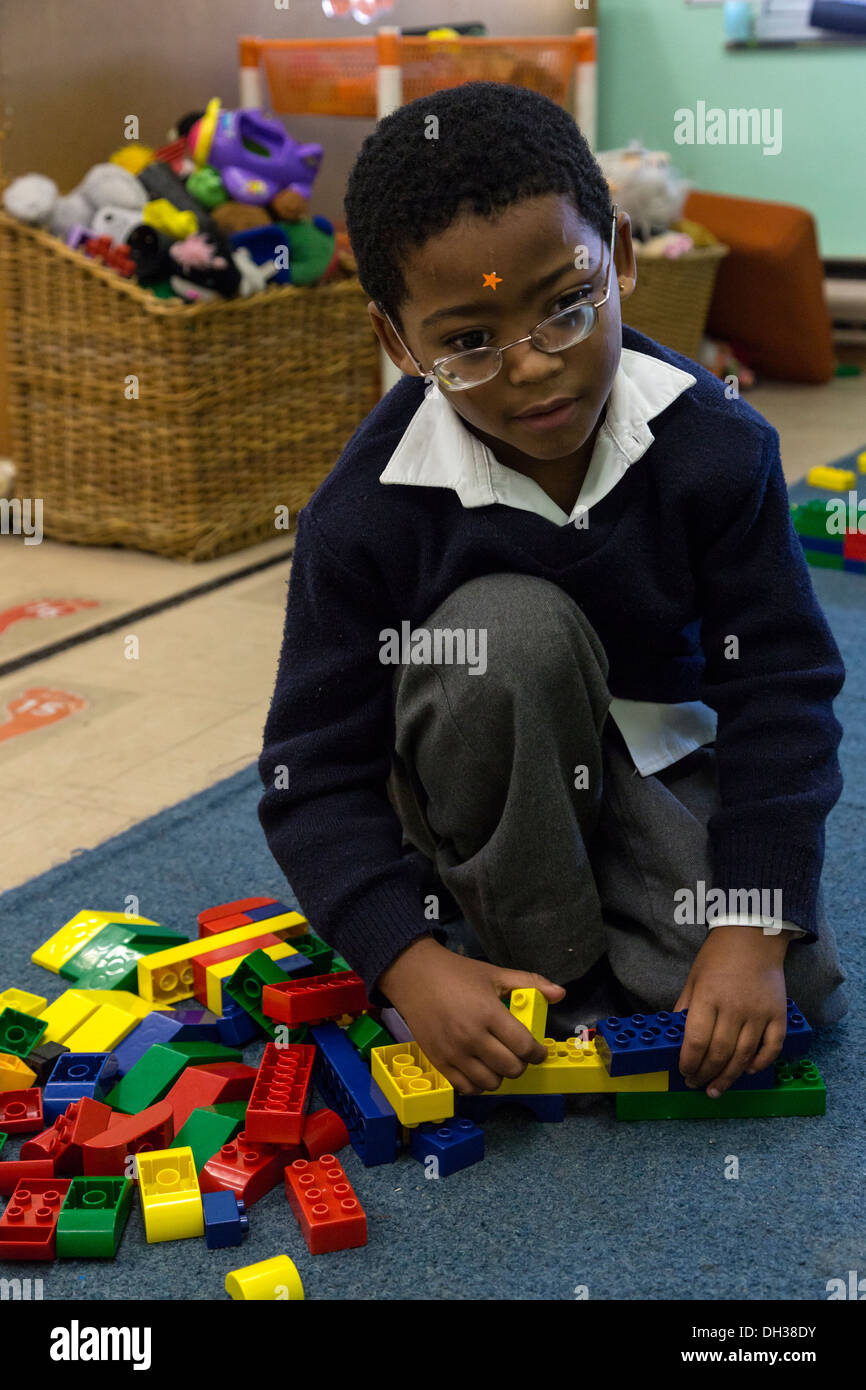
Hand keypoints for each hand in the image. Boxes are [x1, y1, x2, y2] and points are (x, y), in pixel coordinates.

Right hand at [378, 936, 565, 1094]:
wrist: (413, 976)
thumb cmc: (456, 974)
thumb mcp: (494, 974)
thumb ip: (529, 983)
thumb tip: (560, 994)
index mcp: (488, 1013)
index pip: (524, 1046)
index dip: (537, 1053)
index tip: (538, 1051)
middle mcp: (471, 1037)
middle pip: (511, 1068)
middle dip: (521, 1064)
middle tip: (518, 1054)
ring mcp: (453, 1052)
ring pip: (491, 1083)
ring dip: (500, 1076)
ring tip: (499, 1062)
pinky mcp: (438, 1062)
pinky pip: (466, 1088)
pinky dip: (478, 1085)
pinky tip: (481, 1070)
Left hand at [674, 925, 792, 1095]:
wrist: (753, 937)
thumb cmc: (718, 957)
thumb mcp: (693, 979)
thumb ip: (685, 1009)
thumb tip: (676, 1038)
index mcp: (708, 997)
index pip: (697, 1041)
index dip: (689, 1062)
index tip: (684, 1072)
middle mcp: (734, 1008)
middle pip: (719, 1053)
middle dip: (705, 1074)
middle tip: (697, 1084)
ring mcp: (759, 1013)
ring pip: (744, 1056)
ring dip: (728, 1077)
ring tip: (716, 1089)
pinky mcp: (778, 1015)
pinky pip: (772, 1048)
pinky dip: (760, 1064)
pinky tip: (746, 1071)